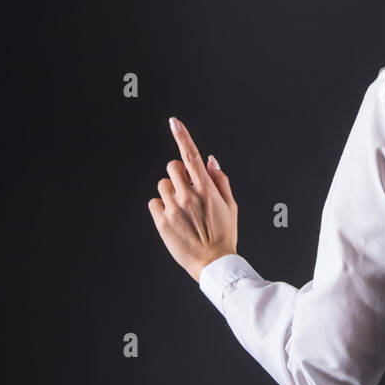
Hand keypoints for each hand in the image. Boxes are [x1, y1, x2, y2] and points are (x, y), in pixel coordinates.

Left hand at [147, 116, 238, 282]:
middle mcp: (189, 195)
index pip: (192, 156)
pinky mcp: (162, 221)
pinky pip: (154, 203)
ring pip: (162, 185)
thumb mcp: (230, 205)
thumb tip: (209, 160)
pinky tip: (174, 220)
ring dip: (170, 192)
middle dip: (178, 174)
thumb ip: (219, 180)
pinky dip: (162, 208)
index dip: (182, 136)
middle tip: (187, 190)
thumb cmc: (224, 234)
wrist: (213, 263)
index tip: (174, 121)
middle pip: (172, 167)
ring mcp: (174, 208)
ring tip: (182, 210)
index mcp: (207, 189)